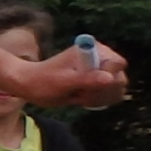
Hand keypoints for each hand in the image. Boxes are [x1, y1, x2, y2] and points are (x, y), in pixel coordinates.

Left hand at [12, 38, 127, 109]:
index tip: (87, 84)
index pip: (118, 64)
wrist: (31, 85)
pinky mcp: (99, 82)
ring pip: (116, 90)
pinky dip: (97, 101)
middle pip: (120, 79)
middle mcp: (102, 58)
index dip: (108, 78)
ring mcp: (101, 71)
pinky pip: (110, 96)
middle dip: (100, 91)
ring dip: (97, 97)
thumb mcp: (63, 82)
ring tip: (76, 94)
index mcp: (94, 50)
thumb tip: (109, 78)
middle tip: (77, 92)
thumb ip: (86, 79)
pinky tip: (80, 99)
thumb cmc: (43, 81)